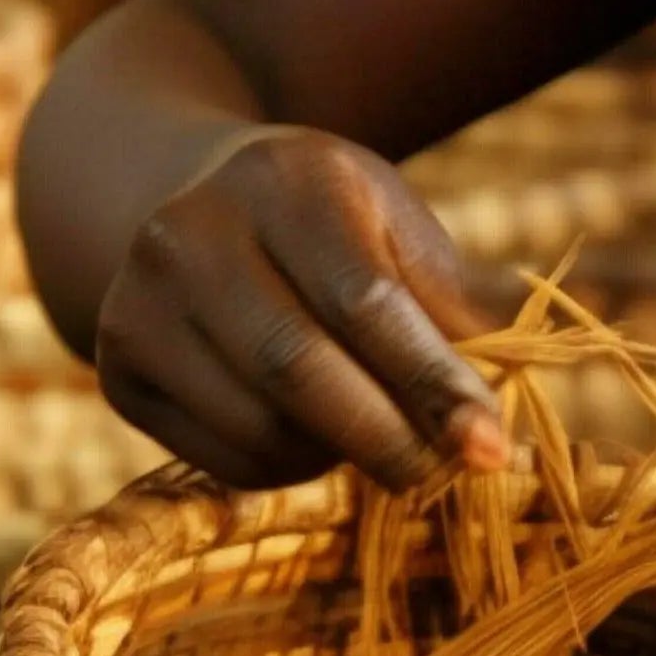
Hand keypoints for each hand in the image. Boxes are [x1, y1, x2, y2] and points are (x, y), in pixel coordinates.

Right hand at [95, 126, 508, 490]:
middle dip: (392, 440)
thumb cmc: (328, 223)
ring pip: (263, 429)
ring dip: (342, 456)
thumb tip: (538, 373)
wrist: (184, 195)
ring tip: (381, 434)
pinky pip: (225, 457)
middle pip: (301, 372)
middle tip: (451, 473)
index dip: (435, 385)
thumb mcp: (398, 229)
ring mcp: (139, 301)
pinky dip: (291, 468)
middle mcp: (192, 233)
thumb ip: (464, 302)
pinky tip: (313, 434)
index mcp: (287, 183)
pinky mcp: (117, 366)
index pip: (367, 303)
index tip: (493, 449)